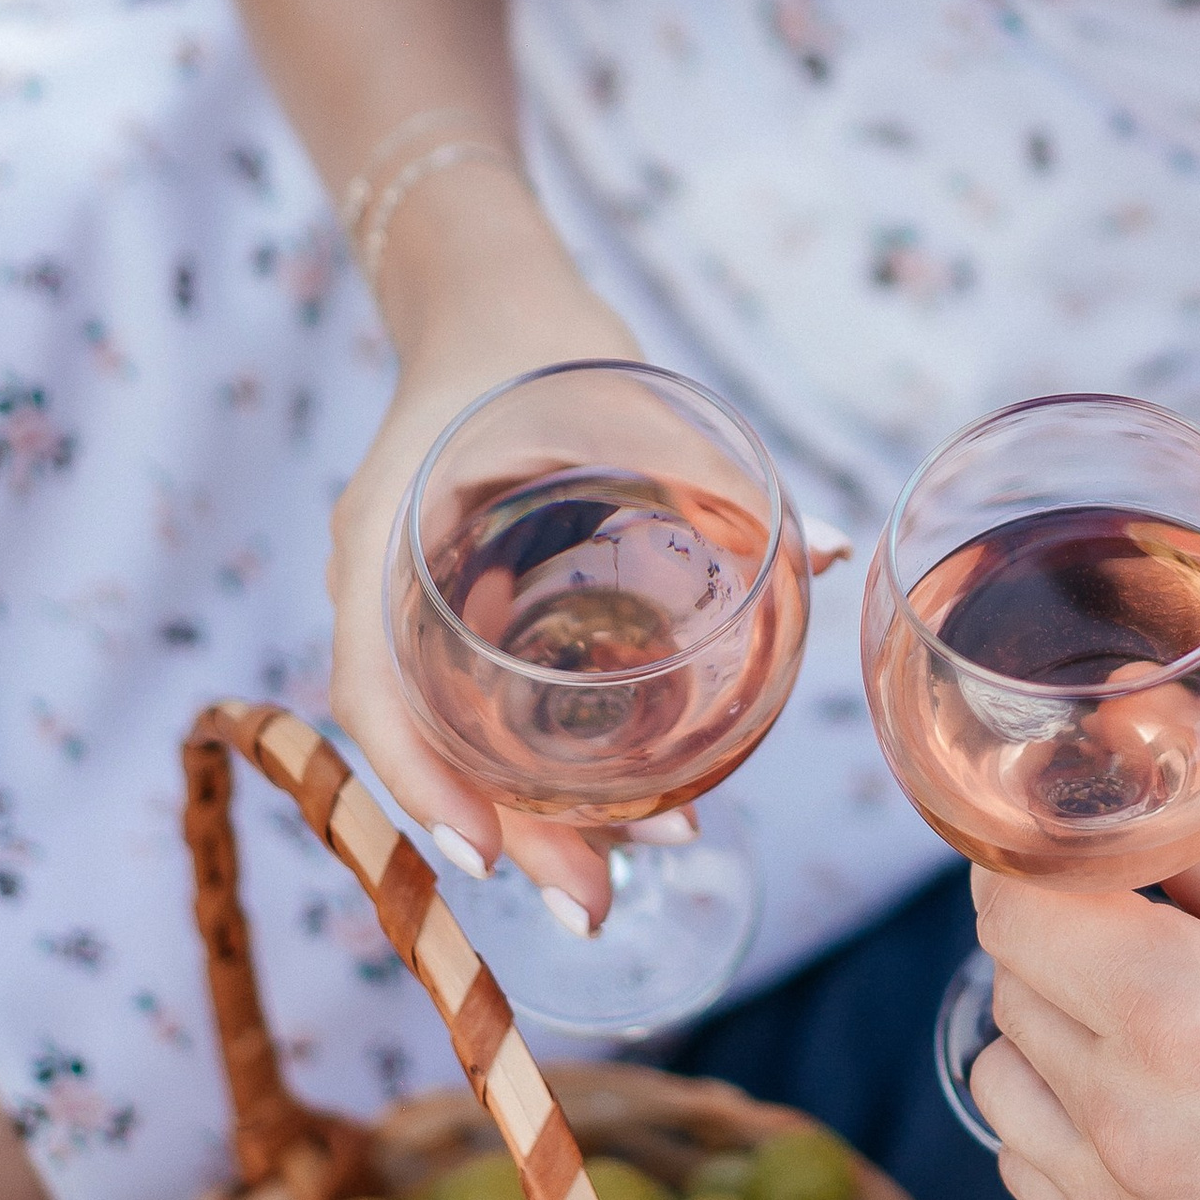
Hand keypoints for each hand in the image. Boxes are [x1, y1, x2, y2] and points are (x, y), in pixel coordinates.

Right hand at [326, 167, 639, 921]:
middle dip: (502, 833)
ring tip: (620, 876)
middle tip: (597, 903)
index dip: (425, 782)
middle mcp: (382, 589)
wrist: (483, 296)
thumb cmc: (540, 340)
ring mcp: (408, 607)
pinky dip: (528, 767)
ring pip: (447, 740)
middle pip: (419, 741)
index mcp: (386, 537)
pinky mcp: (450, 616)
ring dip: (522, 815)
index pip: (373, 689)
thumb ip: (712, 471)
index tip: (490, 852)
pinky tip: (611, 807)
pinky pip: (472, 708)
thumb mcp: (615, 393)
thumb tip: (826, 546)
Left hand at [970, 814, 1199, 1199]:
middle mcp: (1129, 1123)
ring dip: (1051, 1030)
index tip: (1074, 846)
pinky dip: (1062, 1121)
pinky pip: (1029, 1168)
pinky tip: (1150, 1107)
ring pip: (999, 1077)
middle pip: (1007, 980)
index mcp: (1186, 1016)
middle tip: (1144, 924)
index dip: (1035, 857)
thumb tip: (1143, 792)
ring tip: (1148, 1022)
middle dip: (1060, 933)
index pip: (1016, 905)